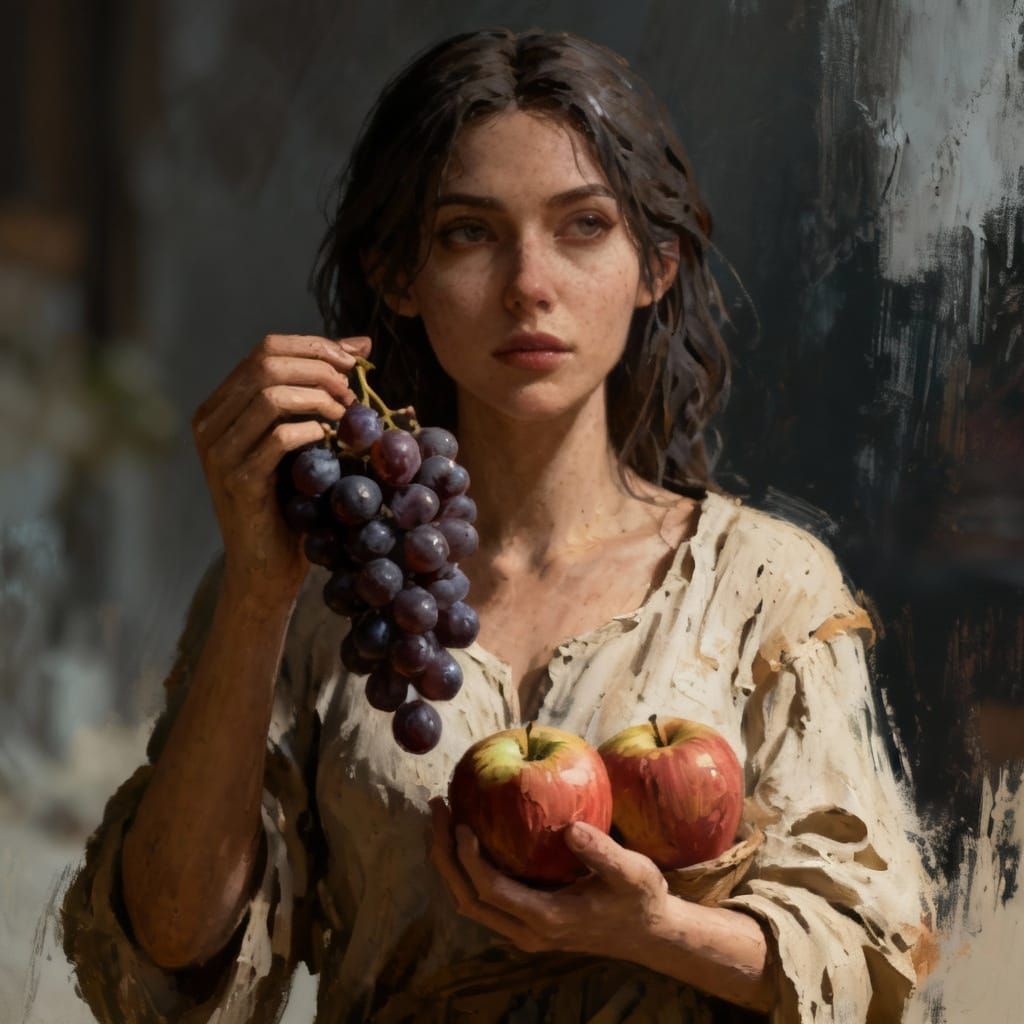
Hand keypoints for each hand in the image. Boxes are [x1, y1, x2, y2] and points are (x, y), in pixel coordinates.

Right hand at [191, 333, 371, 602]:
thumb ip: (322, 391)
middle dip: (321, 369)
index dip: (316, 346)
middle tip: (354, 394)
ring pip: (270, 396)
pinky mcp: (236, 481)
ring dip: (321, 399)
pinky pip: (278, 439)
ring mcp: (218, 452)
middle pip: (267, 363)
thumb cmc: (293, 501)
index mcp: (221, 405)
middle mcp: (209, 422)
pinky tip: (335, 442)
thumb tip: (360, 343)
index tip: (356, 362)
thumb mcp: (307, 438)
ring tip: (349, 418)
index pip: (266, 348)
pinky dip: (314, 432)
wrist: (267, 568)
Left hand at [428, 798, 669, 960]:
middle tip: (438, 810)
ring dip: (449, 862)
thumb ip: (603, 853)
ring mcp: (523, 931)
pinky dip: (466, 869)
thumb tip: (571, 828)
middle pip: (467, 898)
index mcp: (546, 918)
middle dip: (444, 855)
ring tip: (442, 819)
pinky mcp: (524, 923)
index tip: (461, 822)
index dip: (468, 857)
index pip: (490, 890)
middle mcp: (526, 931)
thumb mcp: (632, 873)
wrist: (648, 933)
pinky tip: (467, 838)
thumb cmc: (640, 899)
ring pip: (469, 902)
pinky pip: (482, 899)